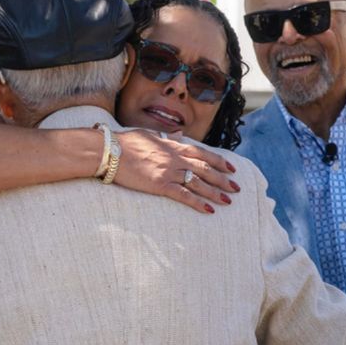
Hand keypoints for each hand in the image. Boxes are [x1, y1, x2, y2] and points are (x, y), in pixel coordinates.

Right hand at [112, 129, 239, 212]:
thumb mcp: (150, 135)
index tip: (230, 168)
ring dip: (215, 192)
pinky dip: (198, 203)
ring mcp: (169, 171)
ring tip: (228, 201)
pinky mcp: (160, 185)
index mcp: (173, 146)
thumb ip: (167, 137)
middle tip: (236, 188)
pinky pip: (184, 195)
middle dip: (222, 179)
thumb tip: (178, 134)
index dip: (218, 161)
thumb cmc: (125, 142)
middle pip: (205, 169)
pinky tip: (209, 210)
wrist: (110, 151)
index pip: (202, 153)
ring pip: (198, 183)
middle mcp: (175, 158)